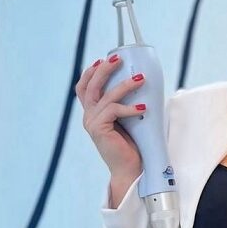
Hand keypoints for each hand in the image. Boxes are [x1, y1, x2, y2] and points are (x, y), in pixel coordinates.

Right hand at [75, 55, 145, 179]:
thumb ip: (126, 103)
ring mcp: (92, 123)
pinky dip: (129, 107)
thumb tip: (141, 81)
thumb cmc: (133, 144)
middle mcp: (89, 117)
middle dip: (104, 69)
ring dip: (124, 85)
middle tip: (117, 58)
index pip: (84, 88)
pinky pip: (113, 110)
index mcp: (93, 113)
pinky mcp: (99, 130)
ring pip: (105, 96)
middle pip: (90, 86)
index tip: (103, 60)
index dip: (90, 72)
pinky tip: (142, 108)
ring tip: (140, 78)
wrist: (131, 169)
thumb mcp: (127, 118)